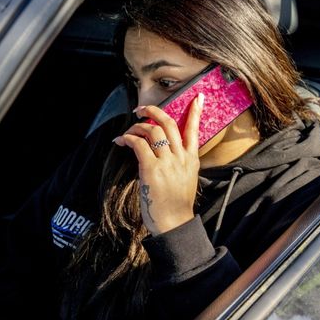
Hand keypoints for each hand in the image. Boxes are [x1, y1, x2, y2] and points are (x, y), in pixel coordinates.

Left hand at [113, 94, 203, 235]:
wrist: (174, 222)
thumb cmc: (176, 205)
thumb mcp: (186, 179)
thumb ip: (179, 163)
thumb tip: (165, 152)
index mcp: (191, 159)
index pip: (194, 130)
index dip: (195, 111)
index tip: (198, 97)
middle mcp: (181, 157)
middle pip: (169, 123)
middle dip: (154, 111)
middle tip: (141, 109)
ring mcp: (167, 162)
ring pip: (152, 130)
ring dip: (136, 127)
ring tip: (127, 132)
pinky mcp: (152, 169)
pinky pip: (139, 144)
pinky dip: (128, 138)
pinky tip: (121, 141)